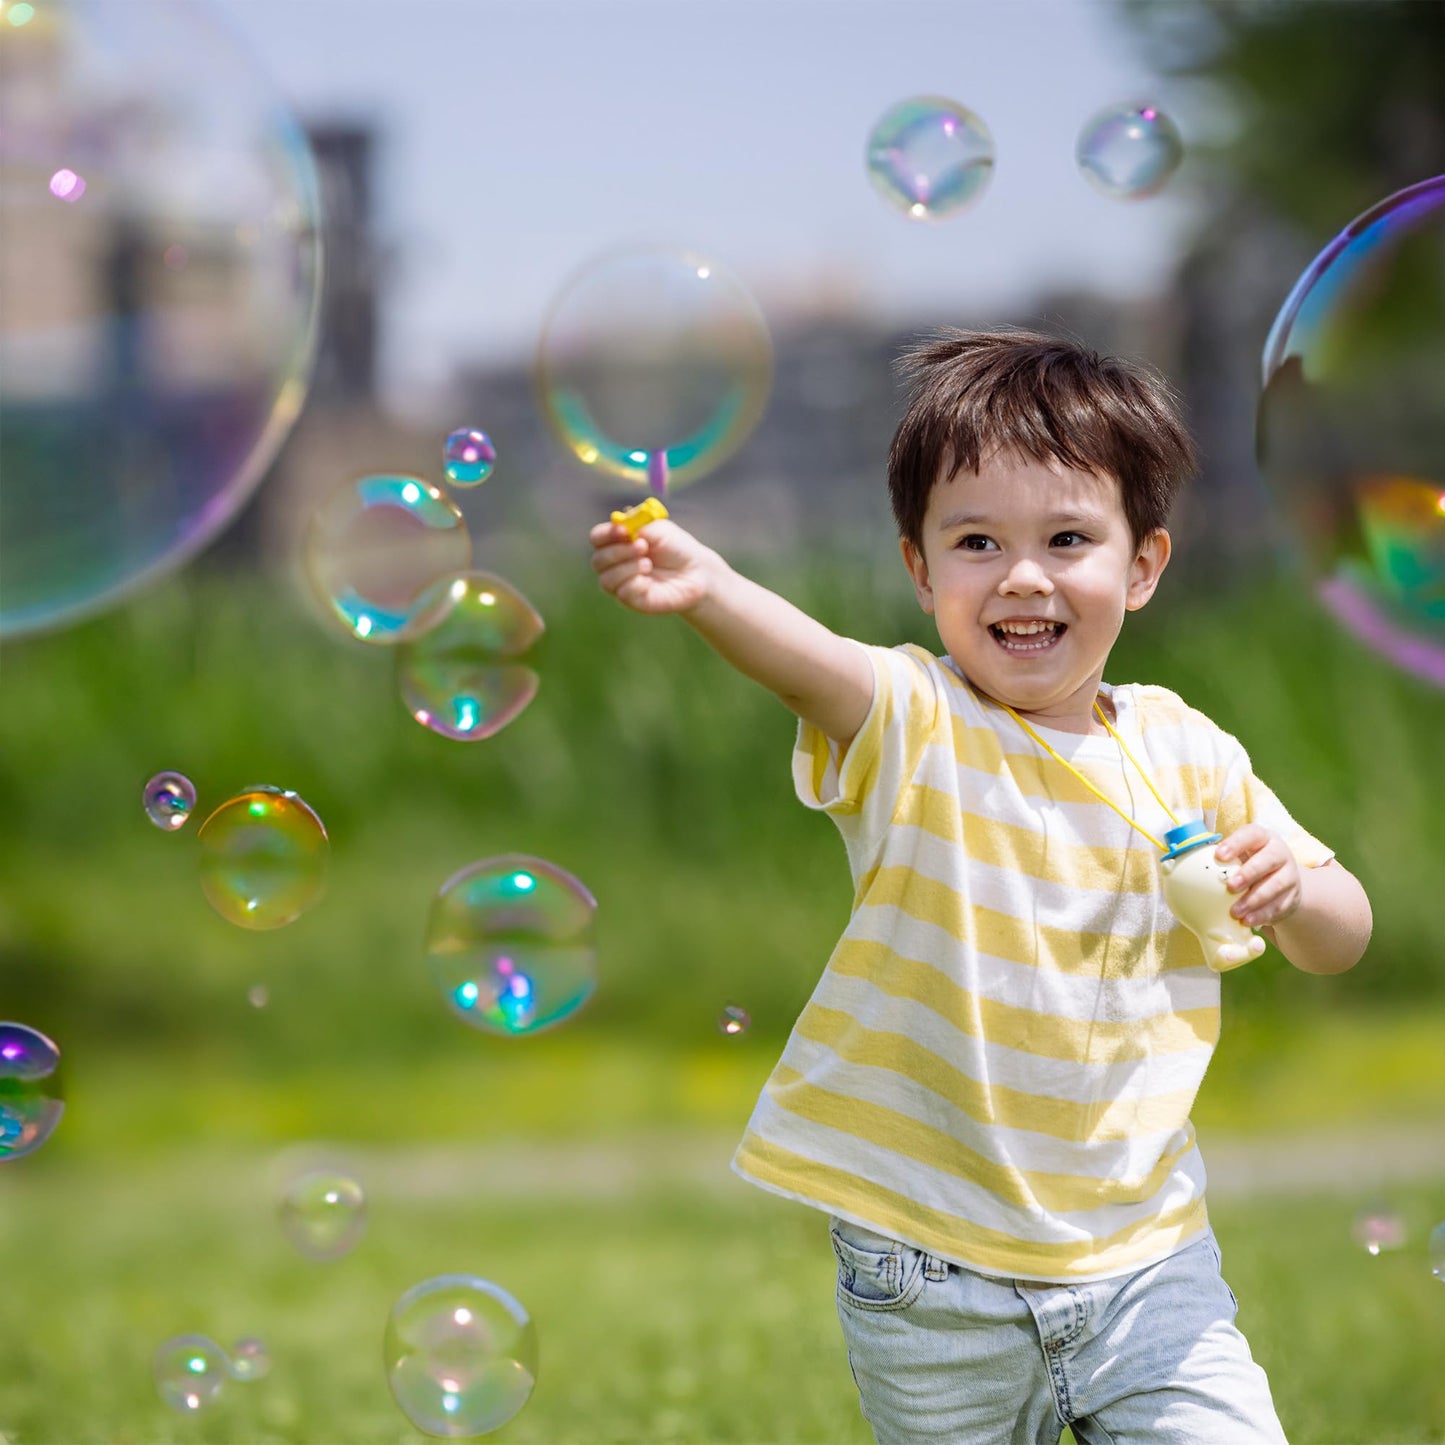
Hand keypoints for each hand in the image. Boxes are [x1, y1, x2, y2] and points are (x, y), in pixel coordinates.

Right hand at [589, 517, 714, 615]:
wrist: (696, 571)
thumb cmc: (676, 547)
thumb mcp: (659, 529)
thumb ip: (638, 524)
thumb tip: (619, 524)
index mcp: (618, 542)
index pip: (597, 538)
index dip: (606, 534)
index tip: (623, 531)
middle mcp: (615, 564)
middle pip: (598, 560)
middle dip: (618, 552)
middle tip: (643, 546)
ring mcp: (622, 584)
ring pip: (606, 580)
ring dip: (627, 568)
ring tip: (648, 563)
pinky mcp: (633, 601)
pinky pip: (622, 594)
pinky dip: (634, 584)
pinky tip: (649, 579)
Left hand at [1214, 825, 1302, 929]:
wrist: (1282, 883)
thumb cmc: (1249, 864)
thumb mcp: (1237, 856)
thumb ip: (1217, 858)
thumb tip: (1173, 865)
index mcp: (1262, 838)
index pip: (1251, 834)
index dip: (1236, 844)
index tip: (1218, 855)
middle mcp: (1279, 854)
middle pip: (1268, 860)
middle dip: (1248, 873)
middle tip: (1230, 887)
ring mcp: (1290, 875)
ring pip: (1276, 886)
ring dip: (1254, 900)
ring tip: (1235, 912)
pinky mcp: (1293, 897)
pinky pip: (1279, 906)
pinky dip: (1262, 915)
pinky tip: (1248, 921)